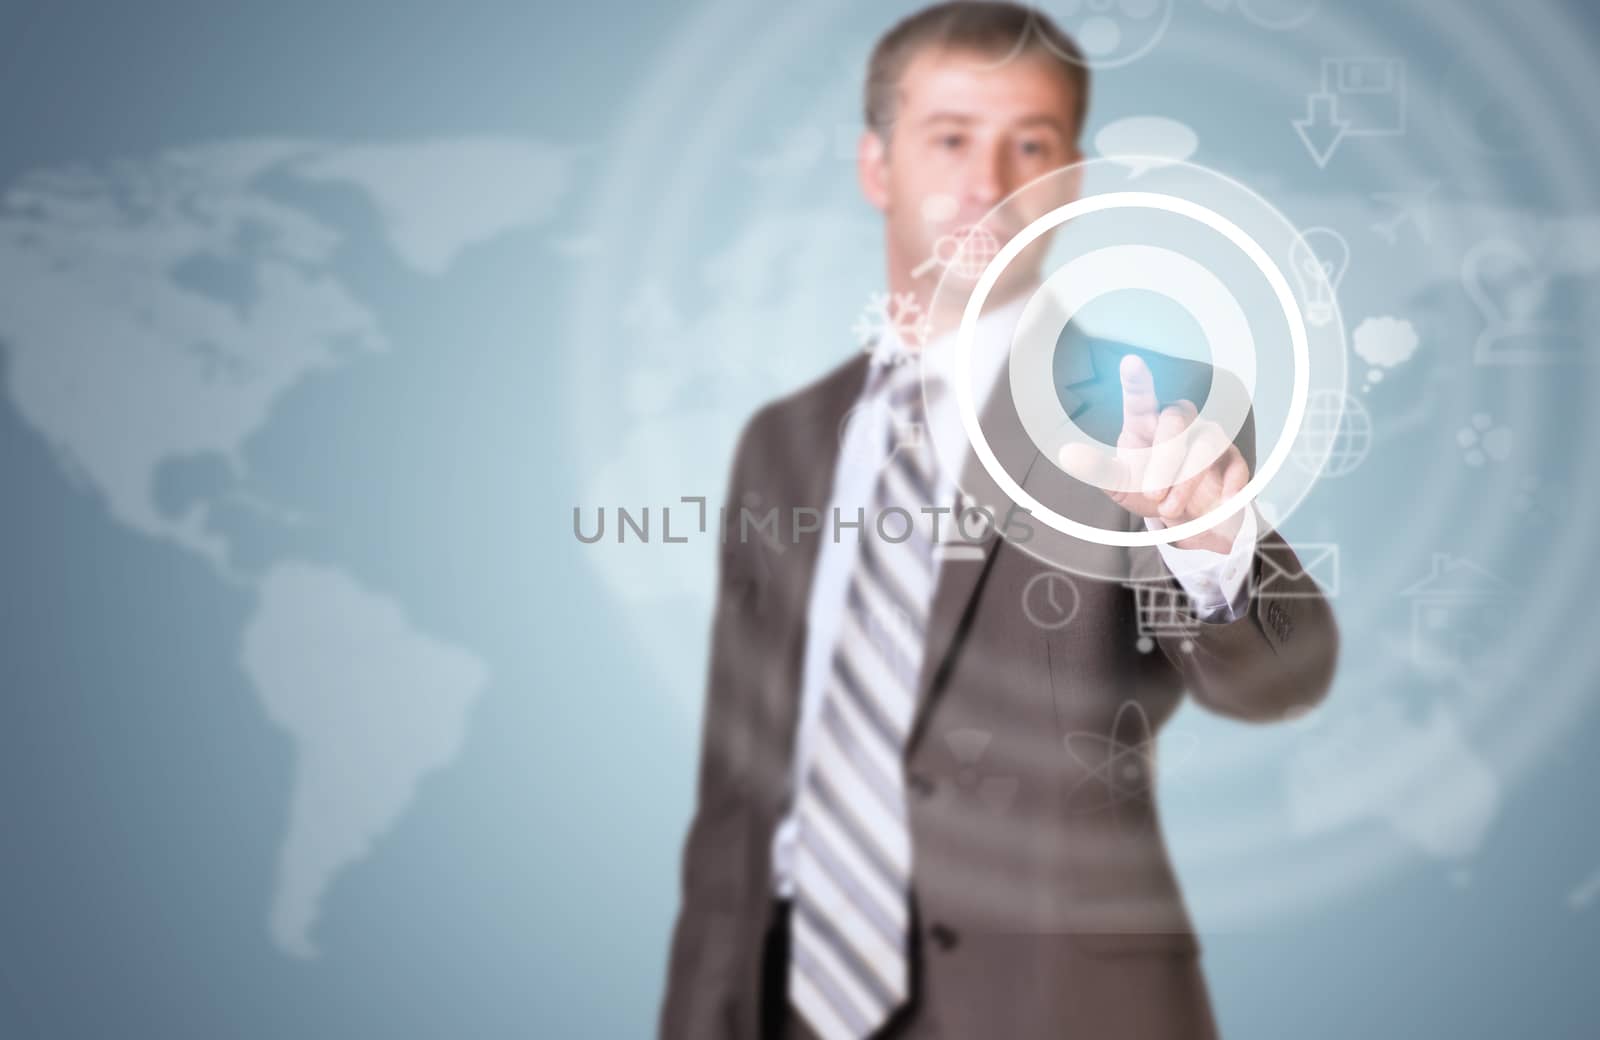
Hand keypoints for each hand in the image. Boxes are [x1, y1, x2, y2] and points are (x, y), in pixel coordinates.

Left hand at [1058, 355, 1250, 553]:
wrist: (1187, 519)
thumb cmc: (1151, 491)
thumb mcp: (1120, 486)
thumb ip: (1098, 470)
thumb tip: (1067, 455)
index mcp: (1144, 425)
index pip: (1141, 399)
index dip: (1137, 381)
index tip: (1131, 362)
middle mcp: (1177, 424)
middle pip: (1177, 418)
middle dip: (1166, 458)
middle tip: (1153, 493)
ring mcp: (1207, 438)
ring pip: (1205, 442)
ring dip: (1187, 480)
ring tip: (1170, 509)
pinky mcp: (1232, 458)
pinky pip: (1236, 462)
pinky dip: (1230, 484)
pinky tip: (1220, 503)